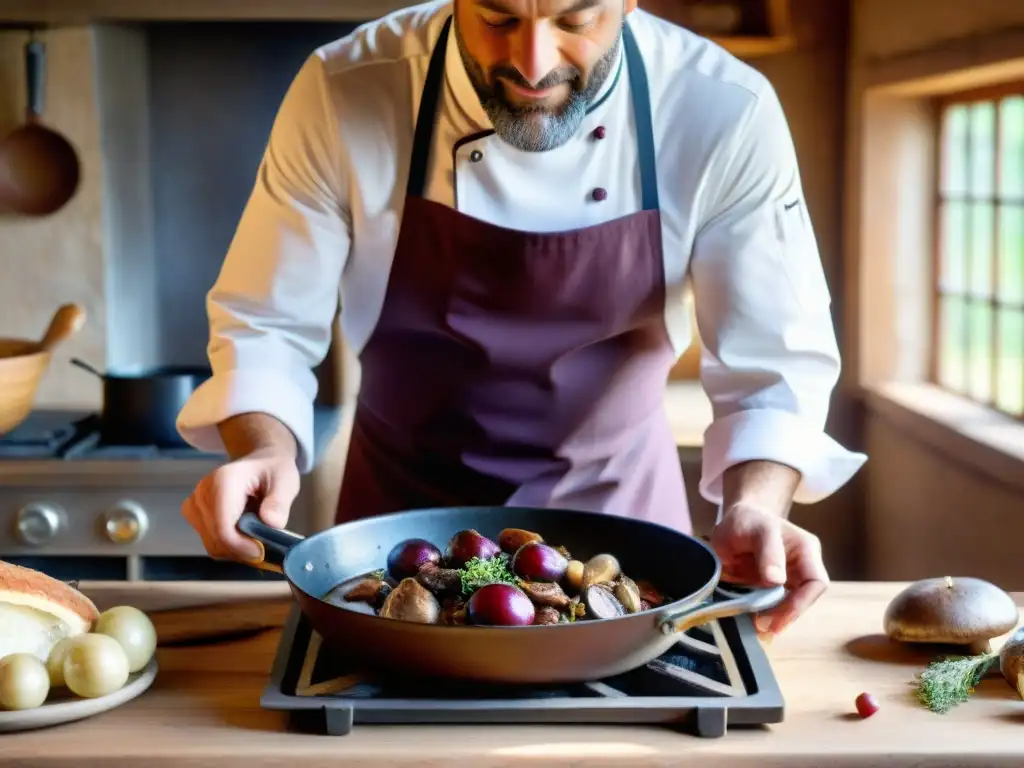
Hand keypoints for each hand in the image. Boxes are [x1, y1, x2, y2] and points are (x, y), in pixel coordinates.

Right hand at [181, 448, 299, 561]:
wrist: (260, 462)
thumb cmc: (273, 470)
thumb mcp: (286, 481)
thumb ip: (279, 502)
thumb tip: (271, 523)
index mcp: (224, 481)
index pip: (223, 526)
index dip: (241, 546)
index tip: (261, 552)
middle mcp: (203, 492)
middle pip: (216, 539)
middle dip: (242, 549)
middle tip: (265, 546)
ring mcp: (195, 503)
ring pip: (212, 544)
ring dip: (236, 549)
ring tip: (256, 536)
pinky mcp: (194, 513)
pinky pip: (210, 541)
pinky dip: (229, 546)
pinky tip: (244, 535)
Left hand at [709, 504, 828, 637]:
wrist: (734, 522)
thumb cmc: (749, 519)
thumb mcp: (759, 528)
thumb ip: (769, 550)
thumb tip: (777, 581)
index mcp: (806, 551)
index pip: (815, 583)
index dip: (800, 603)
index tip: (777, 618)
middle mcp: (801, 568)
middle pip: (803, 600)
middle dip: (785, 617)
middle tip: (761, 627)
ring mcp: (786, 581)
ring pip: (788, 608)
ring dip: (773, 620)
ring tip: (755, 630)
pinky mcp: (769, 590)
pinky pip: (771, 609)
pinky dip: (762, 618)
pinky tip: (749, 625)